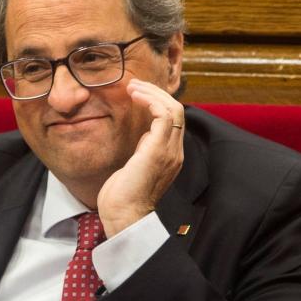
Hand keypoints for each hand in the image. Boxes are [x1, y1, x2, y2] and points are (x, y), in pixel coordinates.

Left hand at [97, 78, 184, 236]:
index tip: (138, 93)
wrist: (123, 215)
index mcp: (171, 156)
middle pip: (177, 110)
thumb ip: (145, 149)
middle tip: (135, 84)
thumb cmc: (123, 196)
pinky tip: (135, 97)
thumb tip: (145, 133)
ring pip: (173, 108)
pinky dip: (151, 101)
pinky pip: (164, 115)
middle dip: (156, 92)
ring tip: (133, 87)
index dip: (157, 102)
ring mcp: (169, 151)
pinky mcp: (158, 149)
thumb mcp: (136, 165)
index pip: (174, 120)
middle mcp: (175, 152)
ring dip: (153, 93)